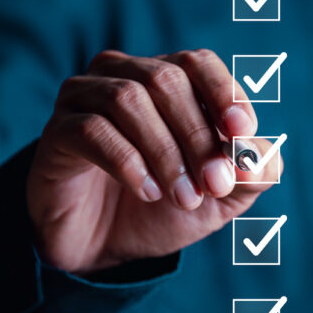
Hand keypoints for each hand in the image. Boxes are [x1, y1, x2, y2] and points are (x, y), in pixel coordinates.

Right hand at [27, 49, 282, 273]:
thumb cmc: (168, 208)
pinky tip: (149, 192)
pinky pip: (92, 129)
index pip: (198, 62)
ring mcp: (84, 99)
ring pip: (128, 99)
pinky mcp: (58, 131)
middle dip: (198, 136)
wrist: (108, 249)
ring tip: (183, 197)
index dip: (224, 91)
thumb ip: (254, 172)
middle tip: (215, 185)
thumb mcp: (225, 196)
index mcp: (169, 79)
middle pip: (166, 80)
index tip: (242, 132)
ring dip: (166, 152)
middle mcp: (124, 76)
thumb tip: (255, 155)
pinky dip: (128, 162)